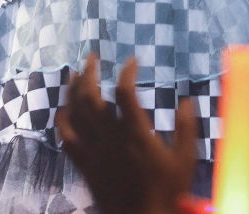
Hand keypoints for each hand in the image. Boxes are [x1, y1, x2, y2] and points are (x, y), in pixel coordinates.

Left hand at [56, 55, 195, 213]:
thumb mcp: (185, 161)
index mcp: (134, 133)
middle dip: (89, 72)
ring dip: (72, 89)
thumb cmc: (167, 192)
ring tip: (74, 74)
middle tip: (91, 57)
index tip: (132, 61)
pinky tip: (63, 109)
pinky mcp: (84, 164)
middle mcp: (110, 137)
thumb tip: (187, 100)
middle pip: (91, 96)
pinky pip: (66, 138)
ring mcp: (93, 150)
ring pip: (74, 112)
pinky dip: (62, 119)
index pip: (124, 91)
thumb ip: (186, 128)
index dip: (127, 71)